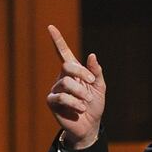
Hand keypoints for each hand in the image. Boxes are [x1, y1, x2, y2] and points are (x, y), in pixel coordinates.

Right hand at [46, 25, 105, 149]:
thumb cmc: (94, 106)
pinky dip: (74, 102)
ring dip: (80, 93)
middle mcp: (62, 78)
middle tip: (91, 84)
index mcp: (74, 72)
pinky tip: (80, 109)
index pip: (63, 53)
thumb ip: (96, 72)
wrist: (90, 125)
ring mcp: (55, 89)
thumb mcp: (99, 87)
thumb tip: (92, 55)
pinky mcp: (51, 101)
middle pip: (67, 66)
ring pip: (66, 83)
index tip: (51, 27)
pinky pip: (61, 96)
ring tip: (86, 102)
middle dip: (82, 73)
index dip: (58, 40)